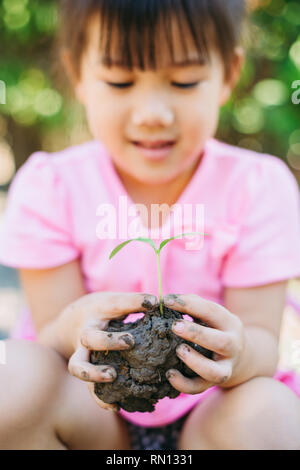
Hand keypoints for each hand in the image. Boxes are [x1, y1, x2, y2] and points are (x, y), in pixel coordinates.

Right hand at [65, 292, 156, 410]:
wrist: (71, 321)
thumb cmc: (102, 311)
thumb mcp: (115, 301)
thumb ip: (135, 304)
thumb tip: (163, 305)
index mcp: (99, 311)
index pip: (115, 303)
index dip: (135, 301)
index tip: (153, 302)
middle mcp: (86, 332)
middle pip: (89, 337)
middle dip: (108, 341)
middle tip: (130, 342)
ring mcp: (82, 353)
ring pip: (78, 366)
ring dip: (94, 373)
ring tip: (113, 376)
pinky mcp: (85, 371)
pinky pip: (87, 388)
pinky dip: (100, 399)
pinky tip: (116, 406)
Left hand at [163, 294, 244, 393]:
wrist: (242, 357)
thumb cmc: (216, 329)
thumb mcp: (212, 315)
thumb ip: (193, 305)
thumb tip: (168, 300)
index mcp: (230, 323)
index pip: (212, 311)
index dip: (189, 304)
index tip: (166, 301)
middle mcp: (232, 346)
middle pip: (220, 342)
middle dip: (196, 334)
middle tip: (174, 326)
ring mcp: (225, 367)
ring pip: (214, 371)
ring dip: (194, 361)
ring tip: (178, 350)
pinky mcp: (214, 383)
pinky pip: (200, 388)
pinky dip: (184, 384)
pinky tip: (170, 374)